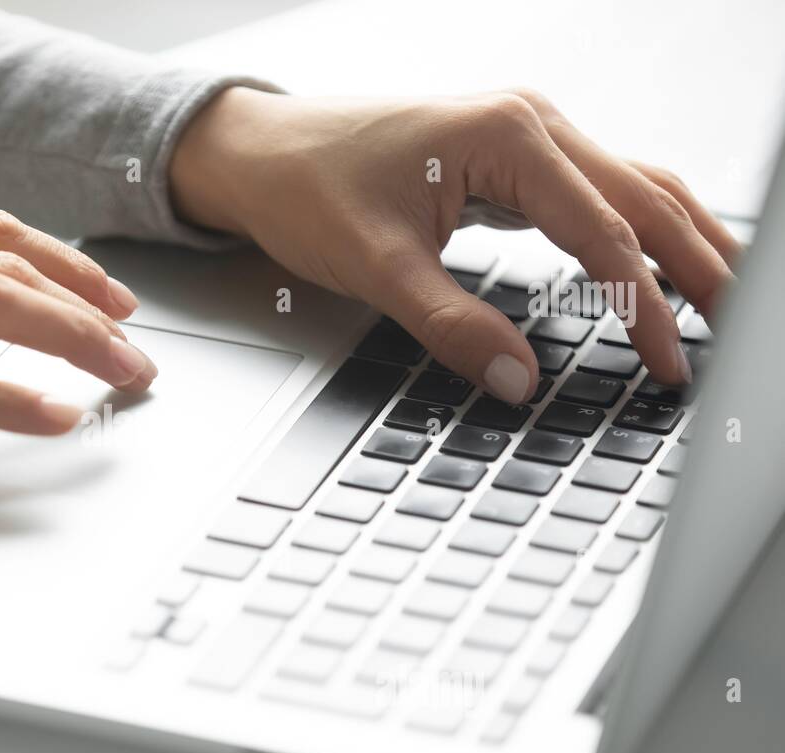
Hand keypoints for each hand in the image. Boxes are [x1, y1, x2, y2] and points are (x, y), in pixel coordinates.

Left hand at [170, 87, 739, 402]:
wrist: (262, 152)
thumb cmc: (309, 189)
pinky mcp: (511, 157)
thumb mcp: (377, 268)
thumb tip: (519, 380)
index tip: (667, 366)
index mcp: (510, 137)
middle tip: (738, 337)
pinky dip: (636, 233)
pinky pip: (597, 192)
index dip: (645, 308)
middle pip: (648, 199)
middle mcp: (533, 123)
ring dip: (682, 244)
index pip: (607, 235)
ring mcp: (526, 135)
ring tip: (722, 304)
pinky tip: (653, 271)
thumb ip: (452, 326)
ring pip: (635, 188)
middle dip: (700, 270)